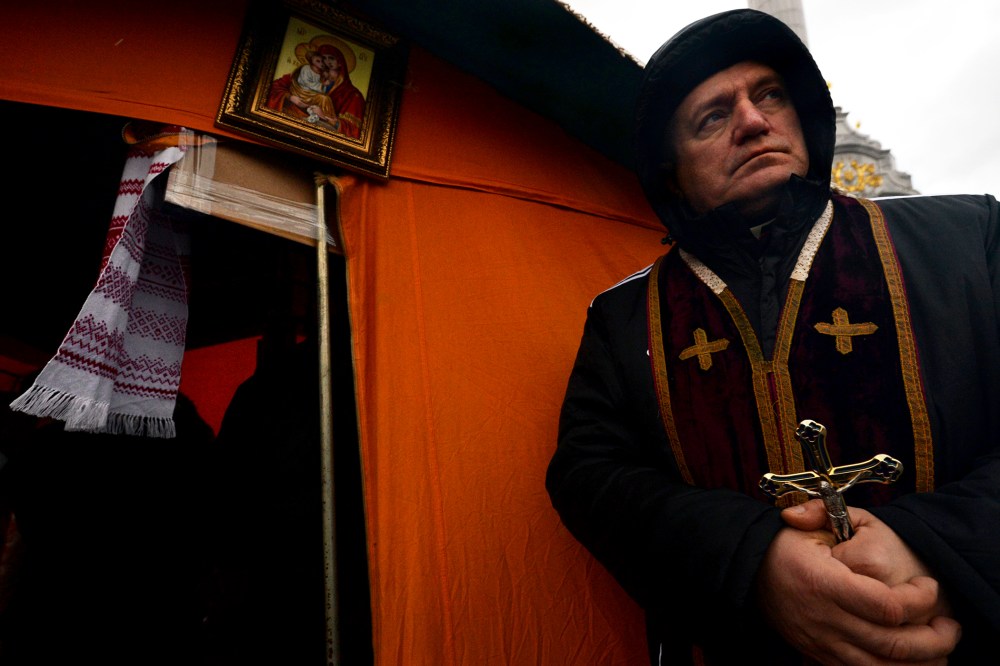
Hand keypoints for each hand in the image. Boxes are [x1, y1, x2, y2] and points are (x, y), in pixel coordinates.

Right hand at [757, 524, 960, 663]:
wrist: (750, 577)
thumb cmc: (782, 550)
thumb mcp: (803, 525)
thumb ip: (822, 511)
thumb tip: (823, 504)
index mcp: (824, 584)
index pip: (886, 607)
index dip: (918, 600)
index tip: (928, 587)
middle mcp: (825, 620)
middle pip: (893, 644)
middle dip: (934, 638)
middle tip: (949, 626)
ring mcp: (824, 643)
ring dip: (921, 663)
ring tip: (940, 647)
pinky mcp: (822, 657)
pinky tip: (912, 661)